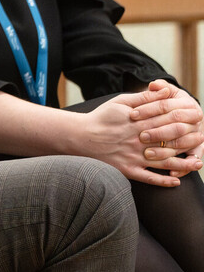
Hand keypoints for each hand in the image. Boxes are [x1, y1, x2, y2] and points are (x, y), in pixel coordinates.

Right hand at [81, 90, 199, 186]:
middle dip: (189, 140)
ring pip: (164, 161)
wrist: (79, 137)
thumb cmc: (100, 118)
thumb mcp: (120, 102)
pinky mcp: (127, 170)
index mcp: (138, 123)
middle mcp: (138, 141)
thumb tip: (166, 90)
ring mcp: (133, 157)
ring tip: (198, 163)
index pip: (167, 121)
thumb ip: (144, 97)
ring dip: (183, 163)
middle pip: (169, 140)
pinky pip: (148, 178)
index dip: (184, 119)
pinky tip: (176, 181)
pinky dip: (163, 181)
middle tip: (202, 138)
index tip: (197, 118)